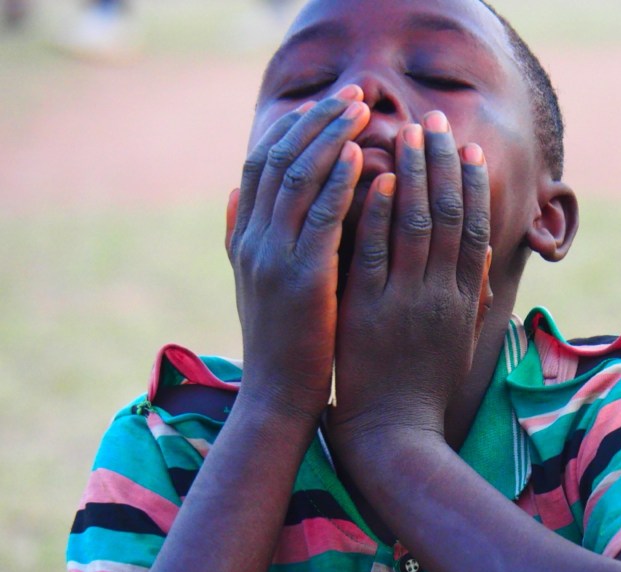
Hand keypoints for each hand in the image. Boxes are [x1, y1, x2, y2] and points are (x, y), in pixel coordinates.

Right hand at [226, 87, 369, 421]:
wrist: (277, 402)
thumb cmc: (282, 347)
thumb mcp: (254, 287)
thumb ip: (243, 238)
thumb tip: (233, 193)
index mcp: (245, 242)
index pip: (262, 166)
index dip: (291, 131)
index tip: (325, 106)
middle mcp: (253, 243)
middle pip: (280, 160)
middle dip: (317, 123)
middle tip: (353, 95)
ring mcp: (273, 260)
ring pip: (298, 180)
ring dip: (331, 139)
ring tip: (362, 110)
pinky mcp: (301, 281)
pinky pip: (320, 218)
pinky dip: (337, 182)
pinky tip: (360, 157)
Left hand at [327, 111, 490, 444]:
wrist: (395, 433)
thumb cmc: (426, 390)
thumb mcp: (460, 344)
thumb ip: (471, 303)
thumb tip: (486, 273)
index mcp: (466, 302)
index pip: (475, 230)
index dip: (473, 187)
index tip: (469, 150)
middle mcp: (443, 295)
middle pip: (448, 216)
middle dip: (443, 164)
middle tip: (435, 121)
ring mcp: (406, 302)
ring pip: (414, 226)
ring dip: (412, 175)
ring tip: (408, 134)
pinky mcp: (369, 312)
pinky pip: (374, 254)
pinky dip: (377, 215)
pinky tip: (374, 180)